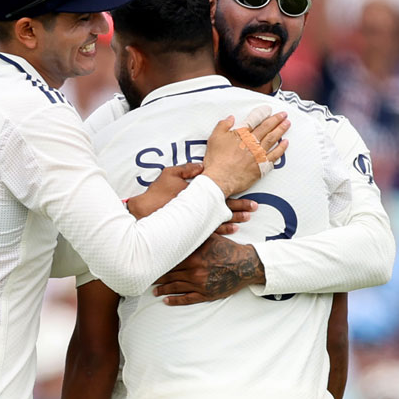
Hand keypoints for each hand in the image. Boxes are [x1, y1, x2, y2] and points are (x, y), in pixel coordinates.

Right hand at [128, 163, 257, 233]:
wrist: (143, 212)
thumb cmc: (157, 192)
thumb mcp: (170, 173)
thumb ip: (188, 169)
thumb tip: (203, 167)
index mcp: (199, 194)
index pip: (223, 196)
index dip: (239, 200)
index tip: (253, 202)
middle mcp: (200, 208)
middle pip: (225, 209)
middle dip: (242, 209)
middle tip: (255, 209)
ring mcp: (196, 221)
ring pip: (220, 221)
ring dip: (235, 220)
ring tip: (247, 219)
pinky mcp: (191, 229)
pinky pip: (210, 231)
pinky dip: (222, 230)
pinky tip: (233, 230)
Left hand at [151, 235, 265, 304]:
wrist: (245, 265)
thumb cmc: (228, 249)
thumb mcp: (211, 238)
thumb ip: (196, 235)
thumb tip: (181, 224)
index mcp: (193, 257)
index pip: (169, 260)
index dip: (157, 263)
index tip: (148, 263)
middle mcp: (194, 271)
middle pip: (169, 275)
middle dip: (157, 277)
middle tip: (146, 278)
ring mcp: (199, 285)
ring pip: (175, 288)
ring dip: (163, 290)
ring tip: (154, 291)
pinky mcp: (206, 294)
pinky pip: (187, 299)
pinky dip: (175, 301)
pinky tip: (166, 301)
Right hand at [202, 112, 289, 196]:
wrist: (220, 179)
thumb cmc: (216, 160)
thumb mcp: (214, 138)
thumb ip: (223, 125)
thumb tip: (231, 118)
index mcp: (242, 134)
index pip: (255, 120)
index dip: (263, 114)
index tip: (269, 110)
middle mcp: (252, 142)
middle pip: (267, 128)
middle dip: (277, 119)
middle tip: (284, 115)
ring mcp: (258, 154)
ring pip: (273, 139)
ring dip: (281, 130)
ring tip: (287, 124)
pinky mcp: (261, 166)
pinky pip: (275, 156)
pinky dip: (281, 148)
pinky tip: (285, 143)